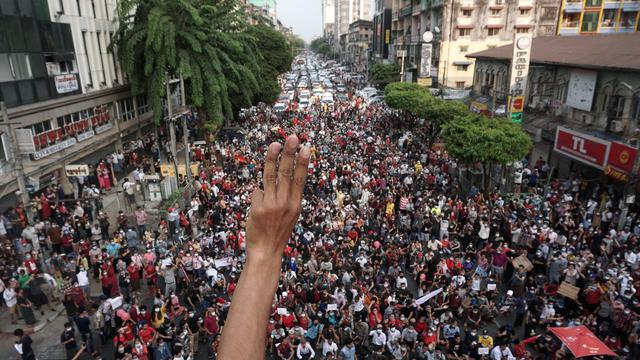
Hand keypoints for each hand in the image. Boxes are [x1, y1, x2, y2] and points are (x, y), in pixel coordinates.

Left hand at [246, 135, 309, 263]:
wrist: (266, 252)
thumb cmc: (277, 234)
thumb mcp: (290, 216)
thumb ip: (286, 199)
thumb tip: (274, 182)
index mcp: (295, 205)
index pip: (300, 179)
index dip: (303, 162)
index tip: (306, 147)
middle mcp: (285, 203)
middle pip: (287, 173)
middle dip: (290, 153)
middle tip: (292, 137)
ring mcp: (271, 205)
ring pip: (270, 176)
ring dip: (272, 158)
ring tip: (275, 144)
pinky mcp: (258, 208)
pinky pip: (257, 193)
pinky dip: (257, 196)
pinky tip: (258, 208)